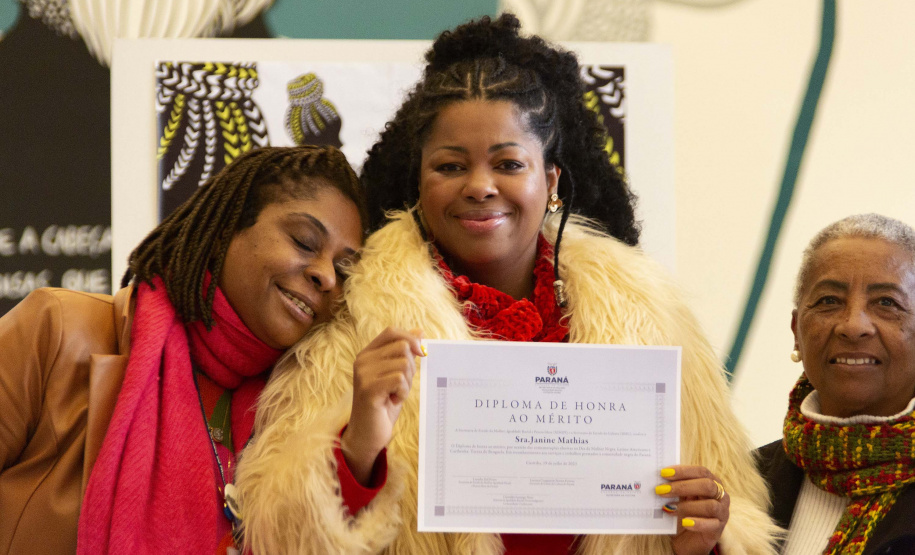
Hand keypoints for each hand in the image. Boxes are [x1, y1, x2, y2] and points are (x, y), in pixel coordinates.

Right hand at [340, 327, 423, 484]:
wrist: (368, 434)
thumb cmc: (384, 405)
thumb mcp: (397, 375)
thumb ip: (405, 353)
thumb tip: (420, 331)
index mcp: (367, 354)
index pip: (392, 332)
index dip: (410, 338)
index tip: (421, 354)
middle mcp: (362, 360)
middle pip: (402, 346)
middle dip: (410, 367)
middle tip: (400, 385)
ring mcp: (363, 374)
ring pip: (403, 363)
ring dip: (406, 382)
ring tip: (394, 394)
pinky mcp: (369, 388)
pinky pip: (399, 379)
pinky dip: (402, 392)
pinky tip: (392, 401)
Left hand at [655, 465, 728, 554]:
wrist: (688, 540)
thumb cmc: (683, 513)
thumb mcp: (678, 498)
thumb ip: (674, 488)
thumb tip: (658, 479)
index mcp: (712, 482)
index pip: (701, 472)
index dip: (683, 471)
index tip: (664, 473)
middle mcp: (720, 495)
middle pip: (707, 486)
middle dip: (682, 487)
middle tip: (661, 491)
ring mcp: (722, 513)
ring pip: (710, 505)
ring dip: (687, 506)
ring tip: (668, 508)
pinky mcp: (719, 529)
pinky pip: (711, 525)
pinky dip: (698, 523)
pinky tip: (685, 523)